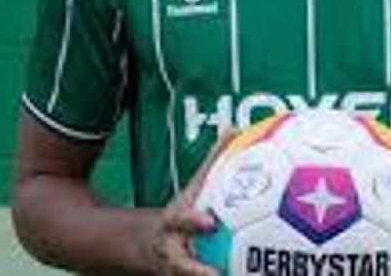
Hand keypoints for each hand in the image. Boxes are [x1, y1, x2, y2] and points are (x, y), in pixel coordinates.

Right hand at [150, 131, 236, 275]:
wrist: (156, 247)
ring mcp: (179, 272)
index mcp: (174, 223)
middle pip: (179, 265)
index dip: (192, 221)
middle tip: (216, 274)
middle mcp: (173, 252)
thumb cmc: (186, 211)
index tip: (210, 221)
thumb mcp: (194, 186)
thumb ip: (212, 162)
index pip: (180, 221)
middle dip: (194, 270)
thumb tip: (234, 130)